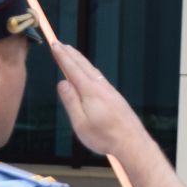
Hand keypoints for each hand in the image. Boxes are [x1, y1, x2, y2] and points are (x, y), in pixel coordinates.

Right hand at [50, 42, 149, 158]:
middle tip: (60, 43)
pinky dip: (90, 69)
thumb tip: (62, 83)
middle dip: (70, 54)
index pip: (72, 69)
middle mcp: (101, 87)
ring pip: (93, 70)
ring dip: (80, 60)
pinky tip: (90, 73)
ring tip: (72, 53)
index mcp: (90, 91)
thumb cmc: (104, 137)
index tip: (54, 44)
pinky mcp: (115, 97)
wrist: (132, 142)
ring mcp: (110, 91)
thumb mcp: (80, 123)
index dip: (62, 56)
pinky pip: (99, 77)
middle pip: (83, 66)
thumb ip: (71, 101)